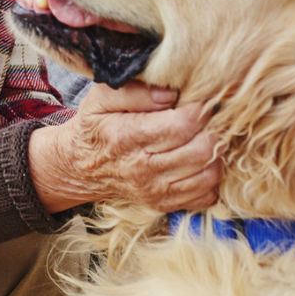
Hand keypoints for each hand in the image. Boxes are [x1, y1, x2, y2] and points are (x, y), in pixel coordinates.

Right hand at [29, 81, 220, 212]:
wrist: (79, 166)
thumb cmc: (96, 126)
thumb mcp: (101, 97)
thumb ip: (134, 91)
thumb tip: (170, 94)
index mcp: (126, 136)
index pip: (183, 125)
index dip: (199, 108)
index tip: (198, 99)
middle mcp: (142, 168)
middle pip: (202, 150)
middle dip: (212, 129)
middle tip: (206, 117)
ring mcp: (154, 190)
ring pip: (210, 173)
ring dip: (214, 152)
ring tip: (203, 136)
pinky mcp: (164, 204)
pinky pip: (206, 194)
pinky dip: (209, 175)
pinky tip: (197, 159)